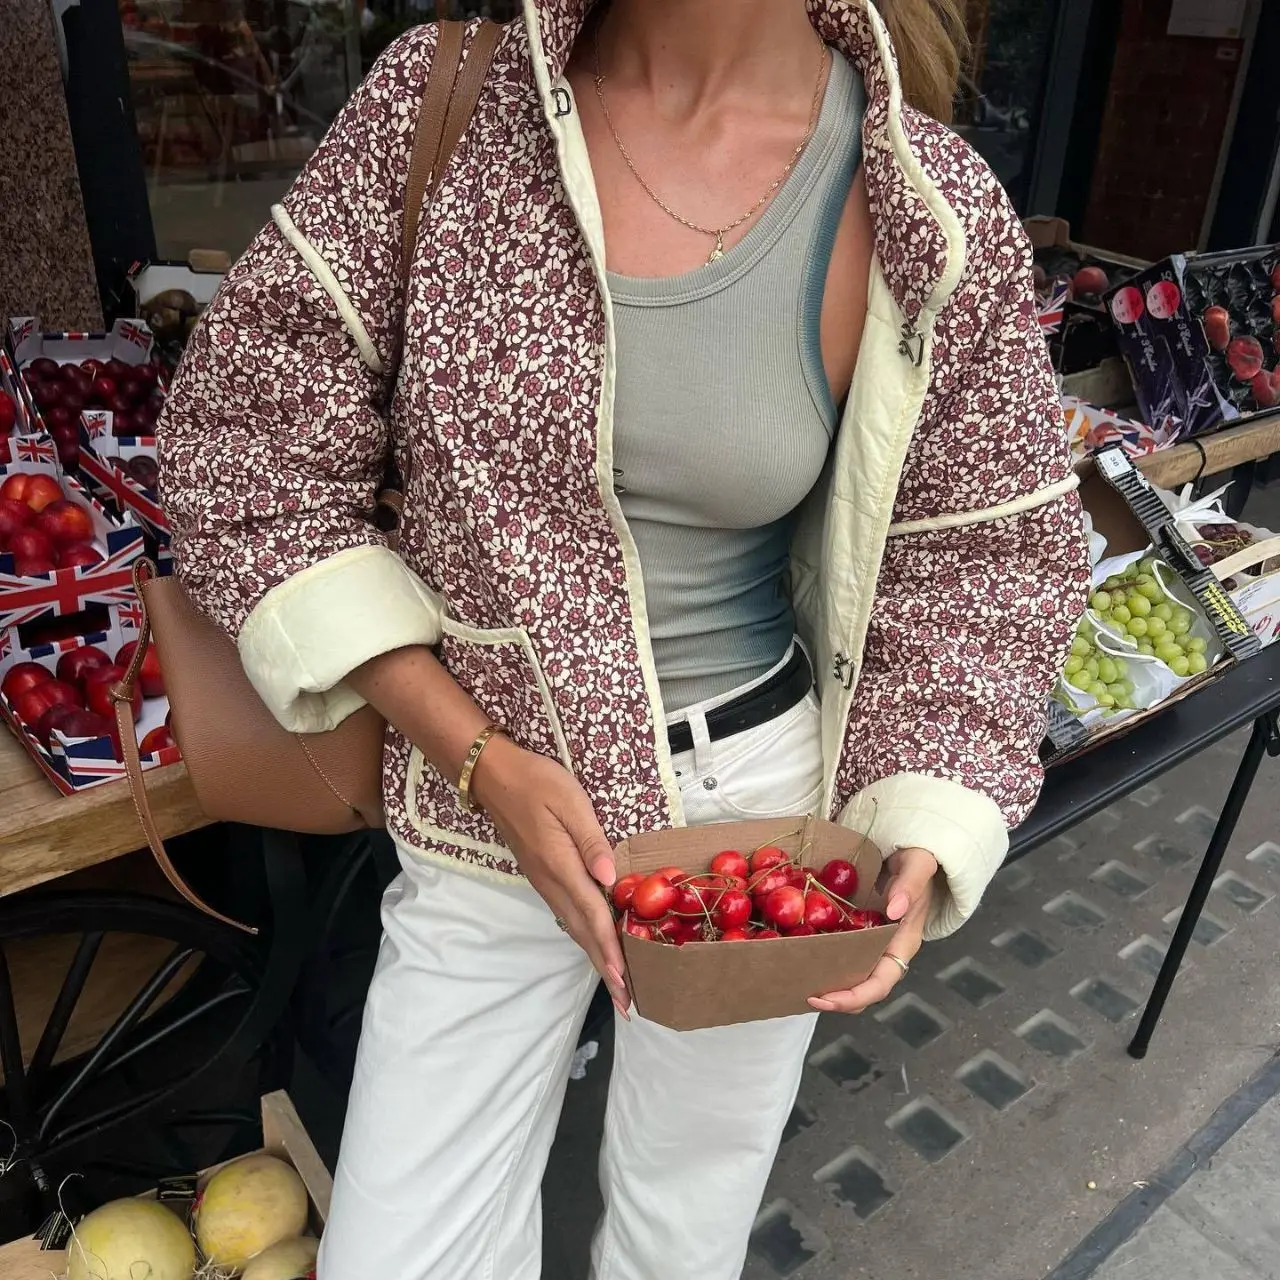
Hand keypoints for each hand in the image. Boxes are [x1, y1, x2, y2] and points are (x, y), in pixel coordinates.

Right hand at [471, 736, 630, 1017]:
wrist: (493, 775)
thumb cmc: (536, 781)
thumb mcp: (570, 801)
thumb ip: (591, 840)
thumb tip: (611, 880)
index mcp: (560, 864)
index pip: (592, 914)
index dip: (611, 949)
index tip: (624, 981)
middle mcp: (550, 881)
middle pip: (583, 932)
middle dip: (605, 967)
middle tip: (626, 1002)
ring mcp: (544, 880)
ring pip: (574, 926)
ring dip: (595, 955)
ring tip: (615, 982)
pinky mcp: (542, 875)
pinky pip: (567, 913)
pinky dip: (585, 935)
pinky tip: (595, 942)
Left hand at [807, 846, 938, 1013]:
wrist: (915, 852)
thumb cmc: (920, 861)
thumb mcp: (918, 866)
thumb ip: (909, 885)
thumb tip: (894, 910)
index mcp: (904, 943)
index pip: (881, 983)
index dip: (853, 997)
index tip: (825, 998)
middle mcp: (888, 950)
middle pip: (864, 990)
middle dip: (836, 999)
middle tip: (803, 995)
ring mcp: (874, 943)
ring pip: (853, 976)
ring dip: (829, 984)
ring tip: (799, 982)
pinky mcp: (861, 932)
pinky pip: (843, 953)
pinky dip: (824, 959)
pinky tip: (802, 952)